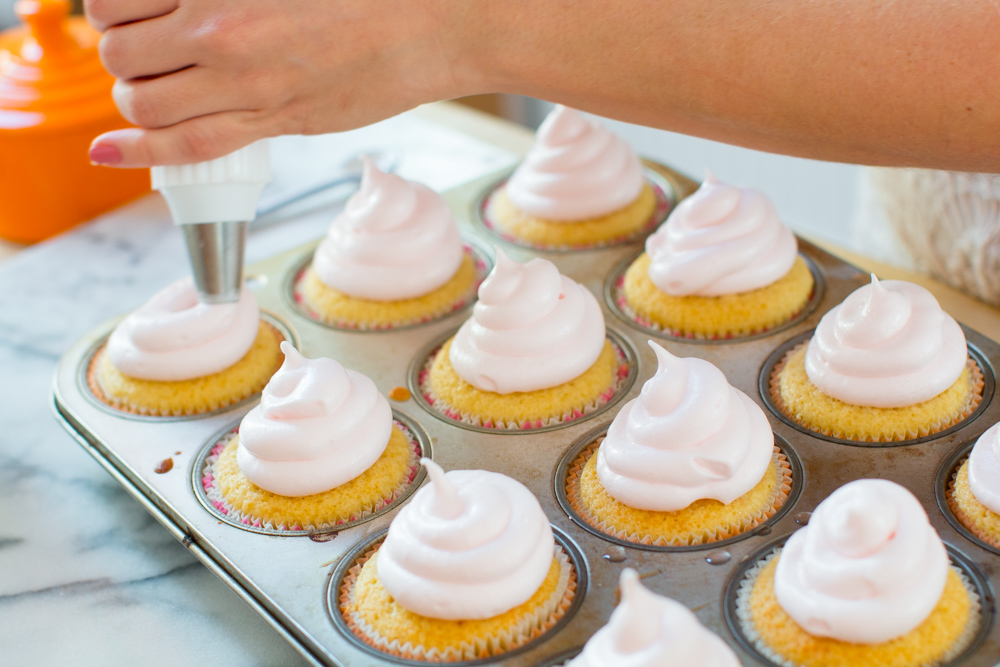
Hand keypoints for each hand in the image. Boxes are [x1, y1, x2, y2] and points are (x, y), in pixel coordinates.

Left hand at [86, 0, 473, 166]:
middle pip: (122, 55)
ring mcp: (245, 80)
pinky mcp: (274, 119)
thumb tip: (192, 7)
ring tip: (159, 94)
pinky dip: (140, 152)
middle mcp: (220, 27)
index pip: (112, 2)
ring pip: (145, 104)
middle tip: (150, 59)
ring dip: (138, 103)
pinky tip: (108, 152)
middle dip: (124, 60)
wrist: (432, 22)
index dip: (108, 14)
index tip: (126, 19)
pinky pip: (188, 145)